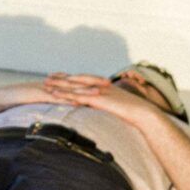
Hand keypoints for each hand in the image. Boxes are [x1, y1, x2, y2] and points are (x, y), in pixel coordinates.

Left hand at [38, 71, 155, 121]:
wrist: (143, 113)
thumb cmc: (134, 112)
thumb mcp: (119, 106)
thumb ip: (110, 104)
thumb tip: (104, 108)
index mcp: (105, 86)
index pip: (84, 79)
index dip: (72, 78)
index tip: (60, 76)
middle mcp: (100, 85)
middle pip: (77, 80)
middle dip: (62, 78)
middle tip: (48, 76)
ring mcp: (98, 91)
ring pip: (75, 87)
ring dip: (60, 85)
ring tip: (46, 84)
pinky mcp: (98, 99)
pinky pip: (78, 96)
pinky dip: (66, 95)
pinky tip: (56, 95)